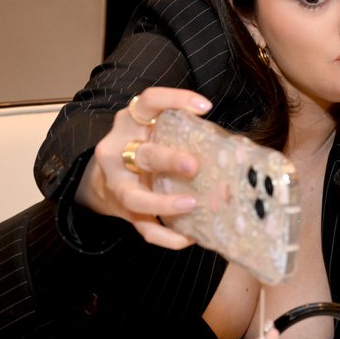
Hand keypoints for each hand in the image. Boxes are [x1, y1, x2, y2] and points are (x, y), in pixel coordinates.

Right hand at [75, 87, 212, 248]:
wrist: (103, 180)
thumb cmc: (145, 148)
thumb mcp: (156, 131)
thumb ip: (184, 134)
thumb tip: (236, 148)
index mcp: (132, 122)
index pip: (149, 101)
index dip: (175, 99)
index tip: (205, 106)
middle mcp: (119, 150)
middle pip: (143, 153)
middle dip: (168, 160)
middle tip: (194, 166)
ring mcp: (118, 183)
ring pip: (134, 196)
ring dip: (163, 202)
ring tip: (191, 204)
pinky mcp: (123, 210)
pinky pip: (143, 227)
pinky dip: (167, 236)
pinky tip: (189, 238)